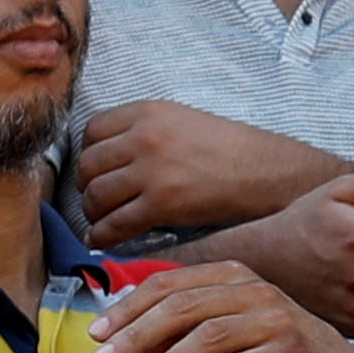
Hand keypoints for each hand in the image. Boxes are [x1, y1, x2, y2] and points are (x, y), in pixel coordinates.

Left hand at [73, 98, 337, 244]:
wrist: (267, 173)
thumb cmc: (231, 150)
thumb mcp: (184, 122)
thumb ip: (146, 131)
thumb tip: (111, 156)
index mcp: (149, 111)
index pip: (92, 130)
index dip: (89, 154)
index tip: (95, 170)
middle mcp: (144, 136)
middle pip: (89, 164)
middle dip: (86, 187)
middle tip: (95, 200)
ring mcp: (151, 170)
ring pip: (96, 196)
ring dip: (93, 213)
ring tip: (101, 221)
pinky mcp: (160, 204)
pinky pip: (114, 224)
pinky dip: (102, 236)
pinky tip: (104, 241)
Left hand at [93, 257, 353, 352]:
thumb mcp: (226, 336)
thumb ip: (183, 330)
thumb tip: (126, 337)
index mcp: (231, 276)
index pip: (168, 284)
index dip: (127, 307)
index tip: (94, 333)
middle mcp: (252, 290)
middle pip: (180, 306)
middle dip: (134, 334)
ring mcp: (273, 318)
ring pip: (207, 336)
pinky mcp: (290, 351)